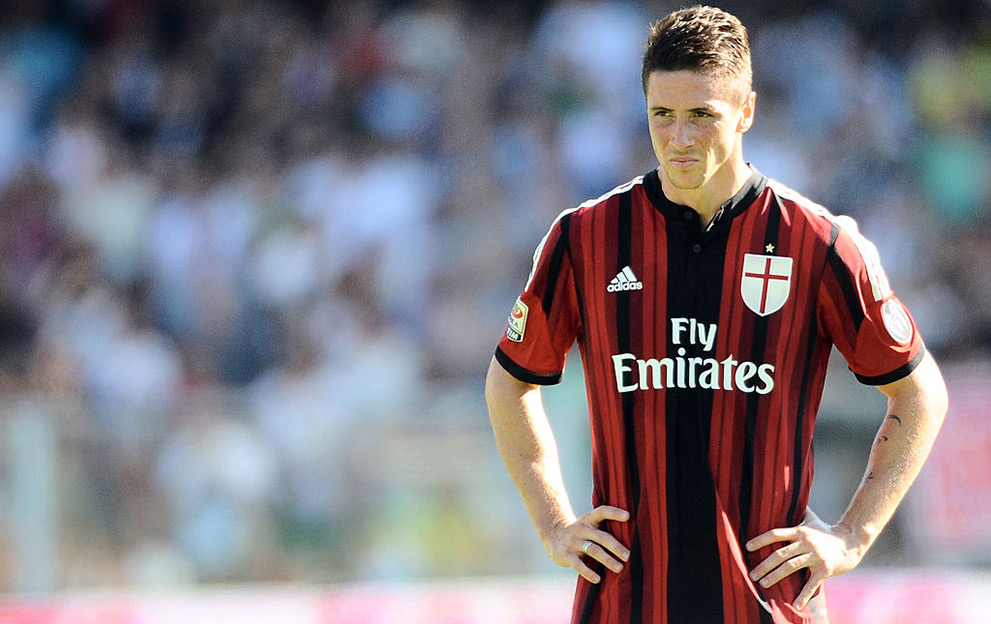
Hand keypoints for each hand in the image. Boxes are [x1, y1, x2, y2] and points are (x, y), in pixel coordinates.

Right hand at [543, 506, 630, 583]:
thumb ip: (604, 527)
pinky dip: (588, 572)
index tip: (628, 516)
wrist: (552, 533)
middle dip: (615, 546)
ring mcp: (574, 542)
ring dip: (607, 560)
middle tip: (628, 556)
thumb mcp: (589, 524)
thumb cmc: (580, 531)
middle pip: (601, 537)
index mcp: (589, 519)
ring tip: (619, 568)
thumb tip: (631, 537)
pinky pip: (578, 565)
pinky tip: (598, 579)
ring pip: (593, 550)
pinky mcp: (567, 555)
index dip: (614, 513)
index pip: (602, 512)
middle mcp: (582, 529)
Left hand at [746, 509, 864, 609]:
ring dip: (775, 577)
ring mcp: (815, 556)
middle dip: (764, 565)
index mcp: (800, 531)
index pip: (776, 534)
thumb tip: (789, 495)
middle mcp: (806, 542)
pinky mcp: (825, 568)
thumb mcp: (812, 519)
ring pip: (791, 567)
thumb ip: (799, 511)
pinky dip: (803, 594)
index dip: (761, 540)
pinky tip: (795, 604)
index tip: (748, 547)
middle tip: (751, 574)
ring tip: (763, 584)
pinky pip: (811, 583)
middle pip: (780, 554)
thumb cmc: (827, 531)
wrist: (851, 542)